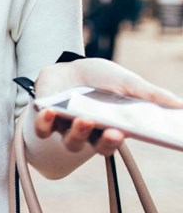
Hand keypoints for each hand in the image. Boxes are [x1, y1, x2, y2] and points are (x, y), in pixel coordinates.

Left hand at [34, 58, 182, 155]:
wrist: (70, 66)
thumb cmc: (102, 78)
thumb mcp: (128, 82)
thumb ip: (150, 95)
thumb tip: (180, 105)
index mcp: (112, 127)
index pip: (118, 141)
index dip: (120, 140)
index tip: (126, 132)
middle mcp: (91, 132)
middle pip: (97, 146)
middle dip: (105, 141)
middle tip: (112, 131)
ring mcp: (67, 127)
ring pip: (72, 141)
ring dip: (78, 132)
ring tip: (82, 118)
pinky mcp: (46, 119)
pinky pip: (44, 129)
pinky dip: (45, 123)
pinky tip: (49, 111)